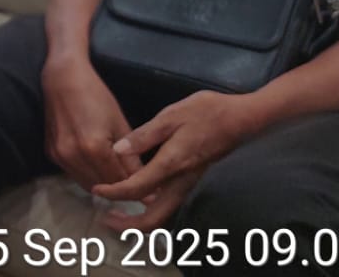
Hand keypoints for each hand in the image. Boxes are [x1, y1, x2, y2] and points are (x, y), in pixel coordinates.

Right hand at [40, 53, 140, 193]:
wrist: (63, 78)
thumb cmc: (96, 95)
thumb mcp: (120, 124)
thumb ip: (132, 158)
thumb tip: (150, 185)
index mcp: (94, 148)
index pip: (120, 182)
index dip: (137, 189)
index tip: (151, 194)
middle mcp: (74, 156)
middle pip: (104, 187)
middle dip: (122, 189)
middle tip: (137, 187)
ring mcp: (60, 156)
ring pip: (88, 184)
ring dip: (104, 185)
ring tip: (119, 178)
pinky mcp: (51, 154)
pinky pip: (74, 174)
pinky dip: (89, 176)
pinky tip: (98, 167)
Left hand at [91, 91, 259, 229]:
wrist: (241, 119)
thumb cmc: (207, 112)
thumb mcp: (171, 116)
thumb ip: (144, 136)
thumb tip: (117, 150)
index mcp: (172, 164)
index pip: (137, 188)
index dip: (114, 193)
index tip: (97, 190)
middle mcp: (181, 181)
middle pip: (154, 218)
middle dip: (128, 224)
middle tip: (106, 219)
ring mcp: (189, 184)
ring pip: (164, 215)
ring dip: (140, 220)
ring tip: (118, 213)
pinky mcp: (193, 180)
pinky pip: (170, 205)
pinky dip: (151, 209)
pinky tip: (139, 198)